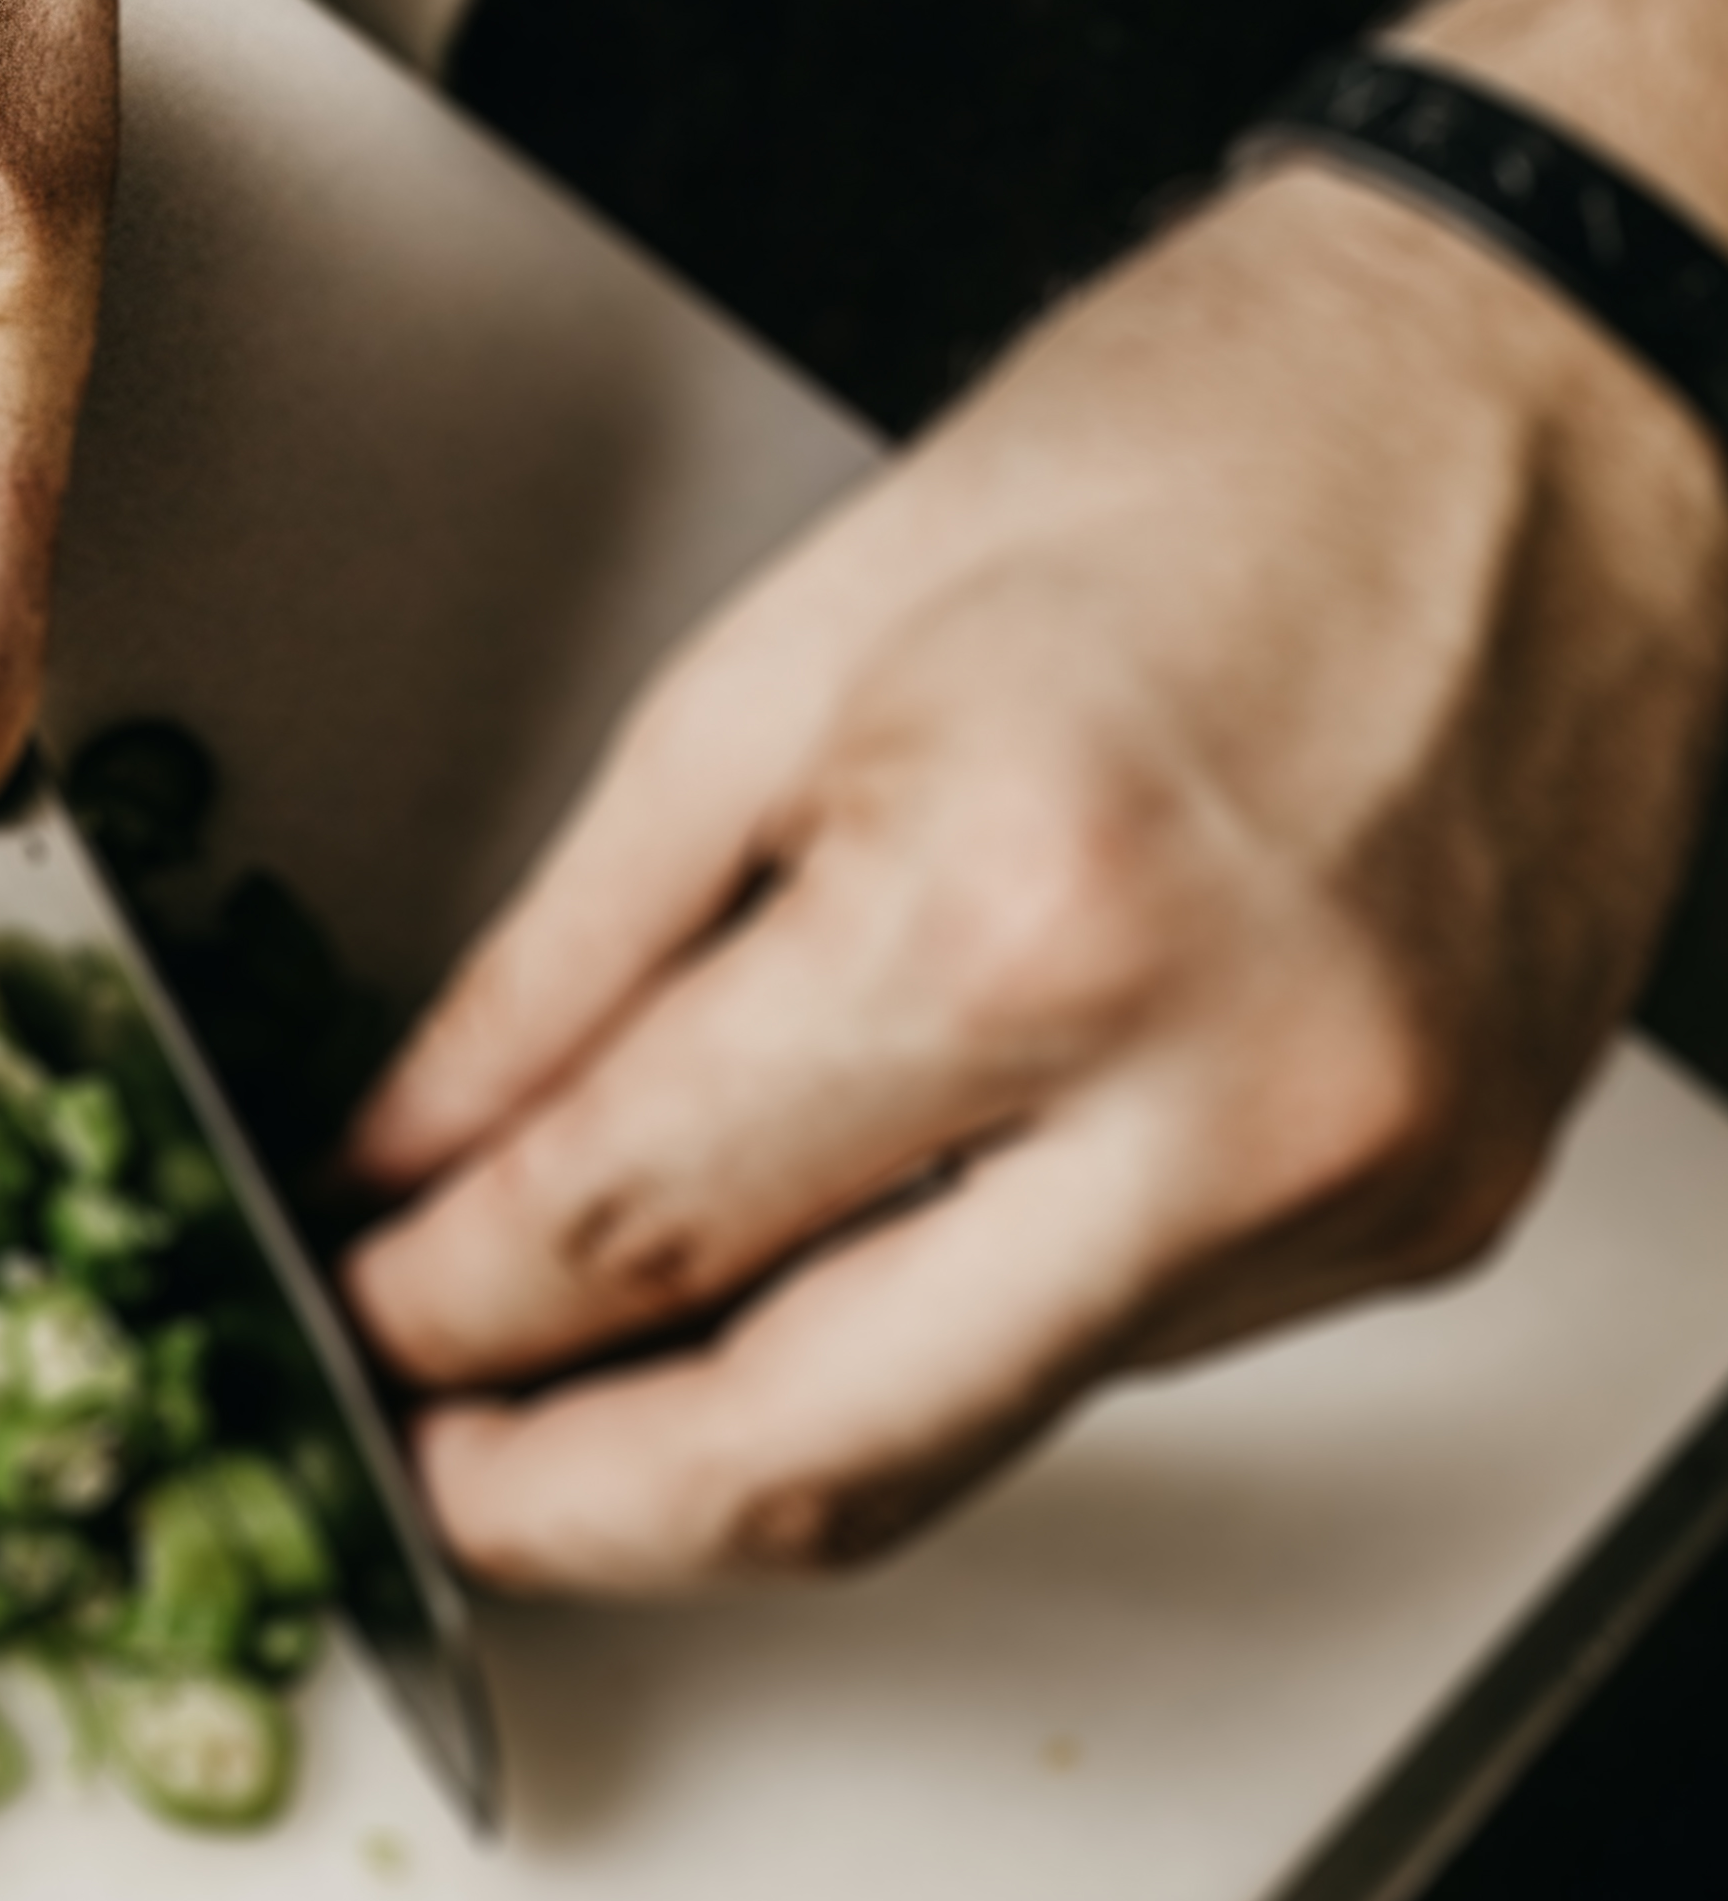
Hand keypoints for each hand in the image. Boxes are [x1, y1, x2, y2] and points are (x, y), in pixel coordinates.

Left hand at [341, 155, 1727, 1591]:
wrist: (1542, 394)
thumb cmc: (1197, 450)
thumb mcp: (777, 663)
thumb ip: (566, 955)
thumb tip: (413, 1152)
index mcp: (1015, 916)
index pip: (634, 1227)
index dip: (438, 1309)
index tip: (357, 1315)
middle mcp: (1215, 1098)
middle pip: (811, 1459)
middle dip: (571, 1506)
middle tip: (437, 1469)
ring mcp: (1349, 1185)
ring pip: (968, 1444)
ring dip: (751, 1440)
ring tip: (594, 1377)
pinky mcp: (1426, 1217)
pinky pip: (1117, 1354)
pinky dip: (945, 1332)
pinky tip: (852, 1252)